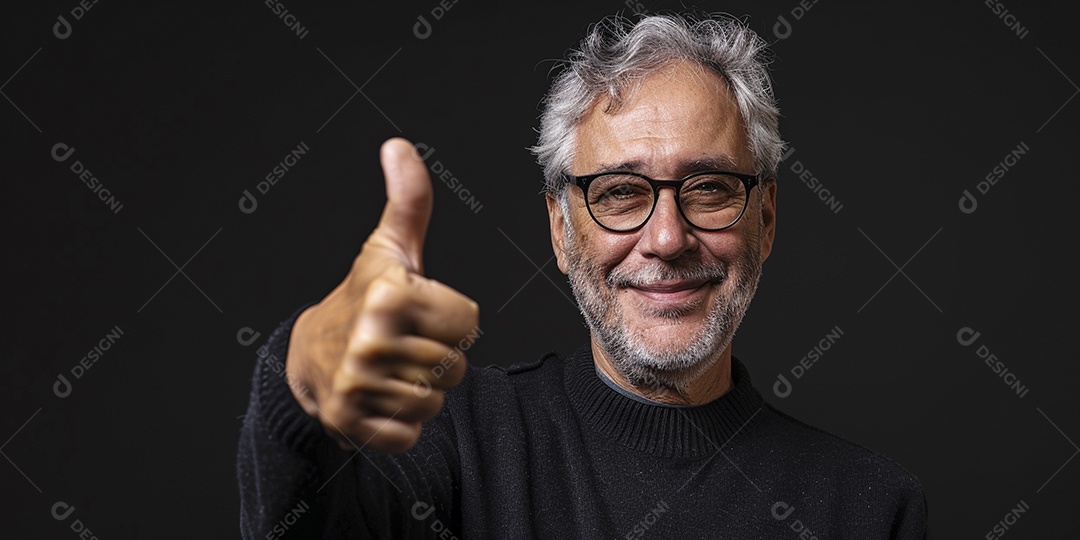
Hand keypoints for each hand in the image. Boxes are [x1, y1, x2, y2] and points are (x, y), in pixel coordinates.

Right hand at [285, 137, 477, 452]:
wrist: (304, 355)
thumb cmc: (362, 296)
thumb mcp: (388, 247)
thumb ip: (407, 200)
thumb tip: (399, 146)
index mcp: (390, 296)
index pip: (468, 323)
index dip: (451, 319)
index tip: (420, 313)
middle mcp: (370, 341)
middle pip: (456, 367)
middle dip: (438, 358)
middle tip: (404, 344)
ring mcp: (357, 385)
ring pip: (435, 402)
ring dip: (421, 391)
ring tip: (391, 369)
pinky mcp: (349, 423)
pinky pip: (411, 435)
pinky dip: (401, 424)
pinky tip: (380, 397)